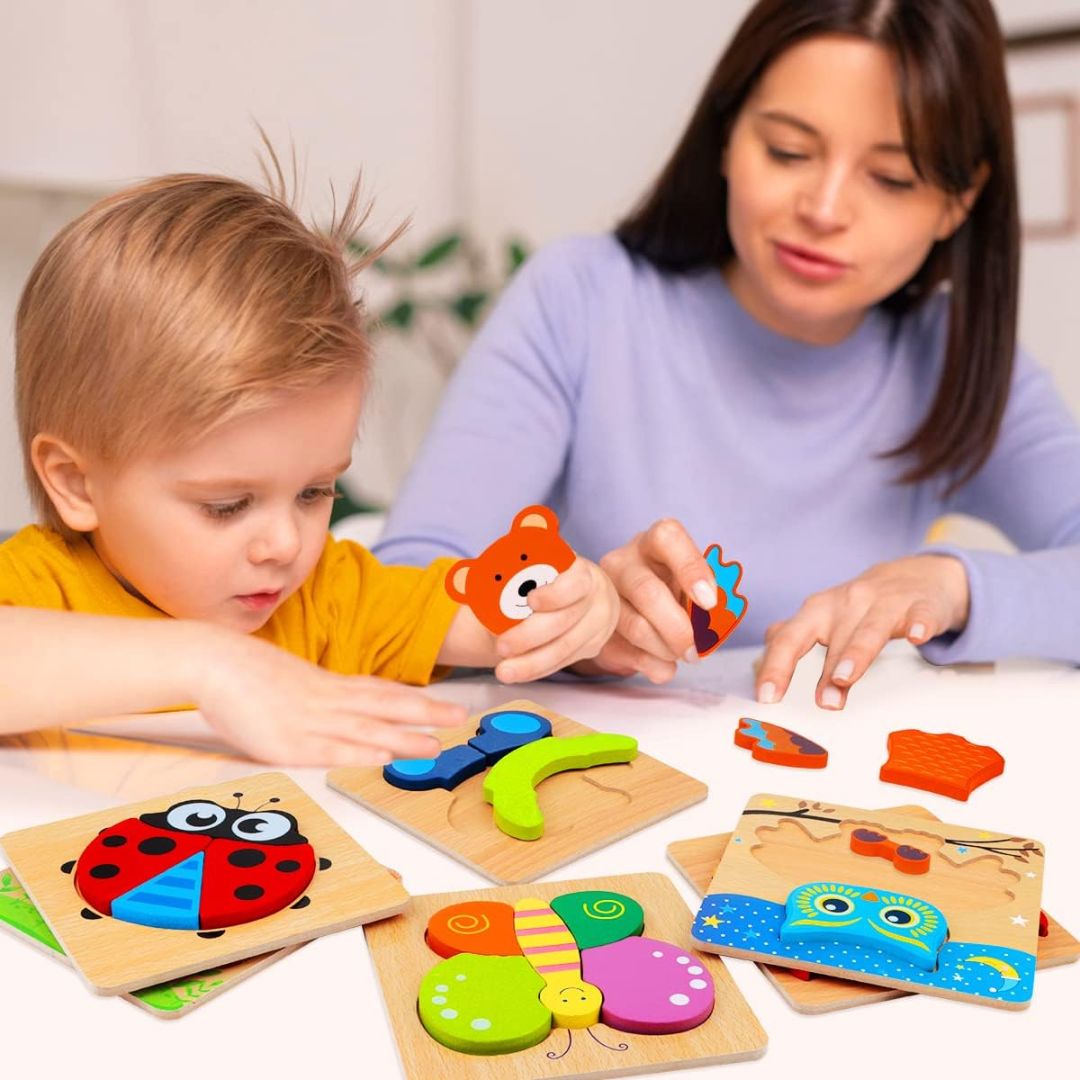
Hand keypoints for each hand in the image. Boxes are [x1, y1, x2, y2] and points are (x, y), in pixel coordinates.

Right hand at [194, 629, 467, 765]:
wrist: (214, 662)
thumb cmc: (247, 674)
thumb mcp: (293, 682)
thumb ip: (318, 696)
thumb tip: (340, 707)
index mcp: (329, 685)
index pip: (381, 691)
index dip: (416, 699)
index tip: (445, 704)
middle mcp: (328, 700)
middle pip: (385, 705)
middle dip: (425, 712)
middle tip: (460, 718)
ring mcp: (310, 719)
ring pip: (366, 728)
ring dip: (403, 737)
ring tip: (435, 746)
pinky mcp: (288, 741)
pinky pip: (330, 747)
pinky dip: (359, 752)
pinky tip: (383, 757)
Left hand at [492, 556, 620, 681]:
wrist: (582, 595)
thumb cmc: (554, 575)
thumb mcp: (544, 559)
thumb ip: (525, 559)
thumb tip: (499, 568)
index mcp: (584, 574)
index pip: (575, 585)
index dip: (554, 594)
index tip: (530, 600)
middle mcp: (598, 602)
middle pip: (565, 623)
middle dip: (530, 637)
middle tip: (501, 646)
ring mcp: (597, 628)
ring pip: (564, 650)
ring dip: (531, 663)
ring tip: (503, 671)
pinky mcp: (590, 648)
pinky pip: (562, 662)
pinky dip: (537, 669)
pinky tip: (517, 674)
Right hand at [585, 519, 718, 682]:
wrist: (637, 611)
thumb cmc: (674, 591)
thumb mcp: (694, 588)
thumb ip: (706, 604)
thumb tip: (708, 634)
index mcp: (653, 542)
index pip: (668, 538)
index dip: (691, 569)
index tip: (710, 602)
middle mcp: (622, 561)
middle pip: (647, 591)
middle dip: (678, 628)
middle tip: (696, 649)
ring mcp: (604, 593)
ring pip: (636, 626)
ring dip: (667, 649)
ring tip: (682, 654)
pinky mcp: (597, 626)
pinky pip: (626, 652)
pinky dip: (654, 665)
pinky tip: (664, 664)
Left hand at [756, 554, 969, 709]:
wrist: (914, 576)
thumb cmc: (860, 607)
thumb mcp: (822, 619)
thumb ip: (792, 640)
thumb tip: (758, 667)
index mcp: (817, 612)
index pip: (788, 640)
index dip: (775, 668)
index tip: (766, 698)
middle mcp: (846, 603)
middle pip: (830, 636)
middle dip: (825, 669)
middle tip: (821, 703)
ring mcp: (884, 603)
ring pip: (869, 629)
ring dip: (857, 653)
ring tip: (846, 678)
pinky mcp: (920, 606)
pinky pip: (919, 615)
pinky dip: (917, 625)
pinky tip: (916, 637)